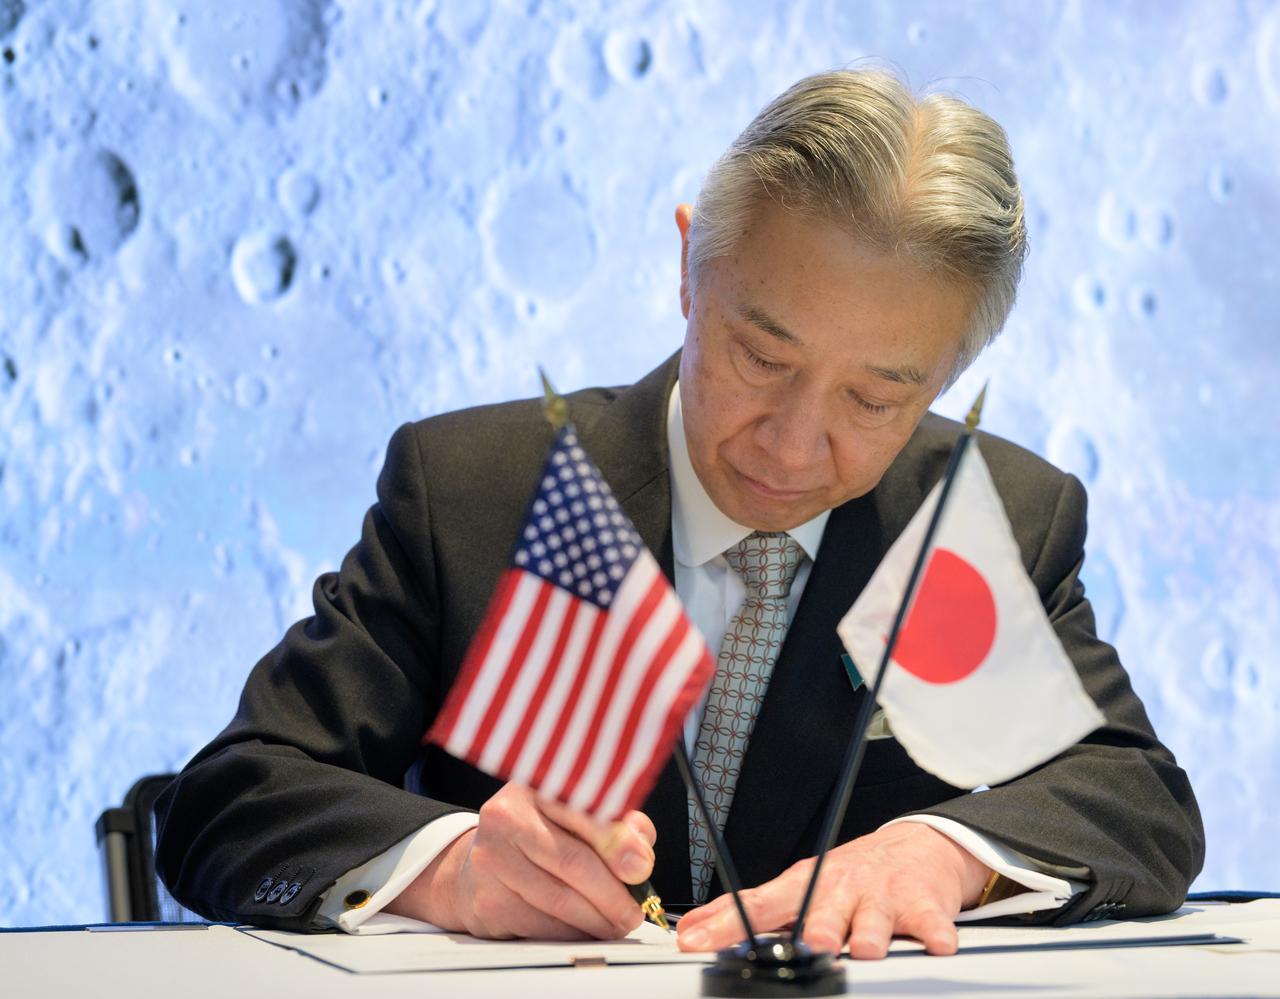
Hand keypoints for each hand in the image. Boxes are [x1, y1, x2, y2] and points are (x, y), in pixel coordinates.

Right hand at [386, 782, 656, 939]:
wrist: (482, 860)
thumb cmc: (541, 834)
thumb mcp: (580, 813)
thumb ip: (619, 825)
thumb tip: (640, 858)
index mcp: (536, 785)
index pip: (582, 812)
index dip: (616, 843)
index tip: (641, 869)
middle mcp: (506, 817)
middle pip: (572, 862)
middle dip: (612, 895)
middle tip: (633, 912)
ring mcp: (491, 860)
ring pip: (558, 901)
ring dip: (596, 921)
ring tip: (617, 924)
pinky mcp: (486, 900)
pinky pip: (540, 926)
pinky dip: (571, 933)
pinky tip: (585, 930)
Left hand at [676, 823, 989, 958]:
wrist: (914, 848)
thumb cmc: (848, 877)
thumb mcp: (798, 887)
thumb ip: (750, 913)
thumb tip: (691, 931)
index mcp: (804, 887)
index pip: (755, 906)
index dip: (724, 924)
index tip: (696, 941)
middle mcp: (840, 890)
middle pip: (821, 914)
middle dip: (814, 930)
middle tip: (810, 943)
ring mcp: (881, 898)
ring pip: (873, 924)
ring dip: (868, 937)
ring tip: (864, 948)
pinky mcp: (923, 907)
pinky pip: (929, 926)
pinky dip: (934, 937)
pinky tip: (934, 943)